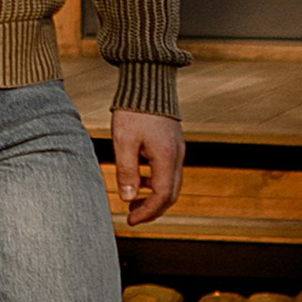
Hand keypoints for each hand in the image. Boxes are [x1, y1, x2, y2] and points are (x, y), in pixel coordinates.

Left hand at [112, 108, 184, 227]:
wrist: (149, 81)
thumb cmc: (134, 110)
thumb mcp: (125, 141)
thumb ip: (127, 171)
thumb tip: (127, 198)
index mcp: (167, 158)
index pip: (162, 197)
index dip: (147, 212)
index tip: (130, 220)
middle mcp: (177, 157)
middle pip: (170, 194)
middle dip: (152, 209)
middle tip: (132, 216)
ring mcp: (177, 150)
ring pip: (171, 183)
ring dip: (154, 196)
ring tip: (132, 200)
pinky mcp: (173, 144)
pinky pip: (168, 170)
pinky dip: (155, 181)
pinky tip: (138, 179)